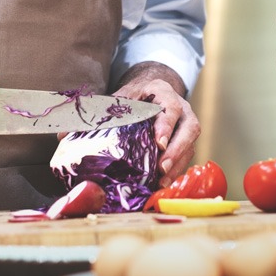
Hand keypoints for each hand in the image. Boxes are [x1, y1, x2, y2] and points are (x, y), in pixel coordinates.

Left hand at [113, 63, 199, 186]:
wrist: (149, 93)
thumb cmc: (134, 97)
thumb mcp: (122, 97)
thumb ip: (111, 110)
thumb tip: (85, 131)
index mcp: (164, 92)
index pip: (171, 108)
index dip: (166, 126)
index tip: (159, 143)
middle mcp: (182, 108)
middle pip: (189, 128)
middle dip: (176, 149)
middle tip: (162, 167)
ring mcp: (187, 125)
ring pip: (190, 145)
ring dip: (177, 164)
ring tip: (161, 181)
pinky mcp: (186, 141)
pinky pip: (186, 157)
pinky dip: (175, 171)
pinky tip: (162, 183)